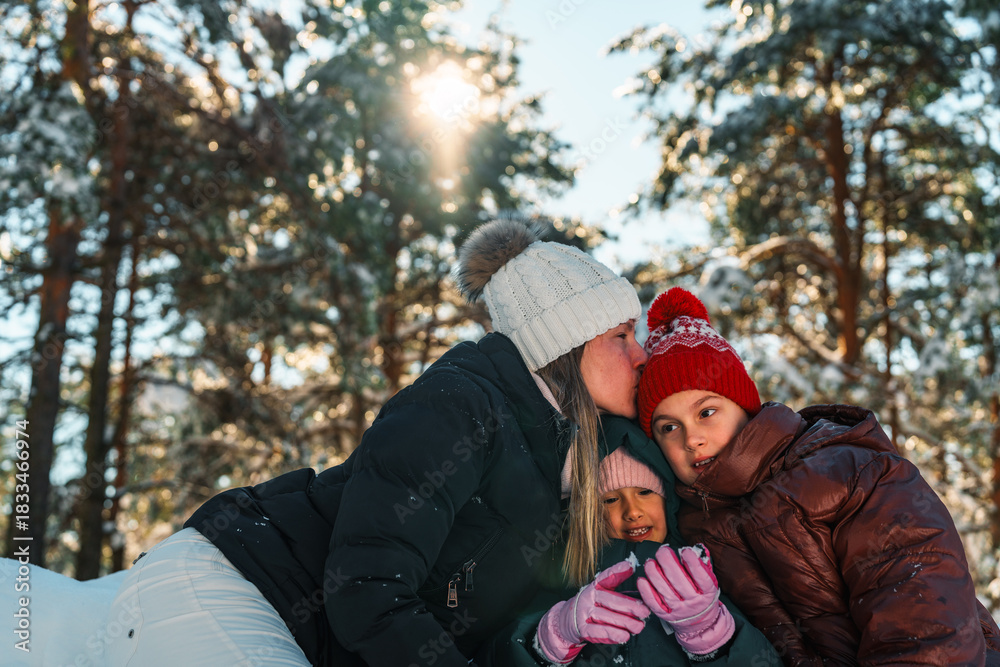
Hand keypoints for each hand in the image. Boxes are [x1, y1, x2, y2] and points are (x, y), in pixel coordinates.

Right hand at [535, 558, 650, 663]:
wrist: (568, 620)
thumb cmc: (593, 606)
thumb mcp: (603, 594)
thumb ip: (620, 590)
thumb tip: (639, 585)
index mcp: (595, 586)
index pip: (606, 577)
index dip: (617, 571)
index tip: (630, 565)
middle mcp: (589, 597)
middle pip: (610, 600)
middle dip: (630, 606)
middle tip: (645, 611)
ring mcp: (584, 612)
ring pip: (606, 616)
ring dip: (625, 622)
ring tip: (639, 626)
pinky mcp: (583, 628)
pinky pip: (599, 631)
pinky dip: (613, 634)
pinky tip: (625, 635)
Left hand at [637, 544, 734, 655]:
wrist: (699, 623)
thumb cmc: (701, 595)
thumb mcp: (709, 581)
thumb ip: (703, 565)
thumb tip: (697, 548)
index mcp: (708, 592)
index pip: (702, 577)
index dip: (693, 563)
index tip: (685, 551)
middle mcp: (694, 602)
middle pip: (680, 581)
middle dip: (668, 562)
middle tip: (662, 551)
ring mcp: (679, 610)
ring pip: (665, 591)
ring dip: (654, 574)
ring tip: (650, 562)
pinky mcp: (666, 615)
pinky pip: (654, 603)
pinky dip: (646, 591)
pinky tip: (642, 580)